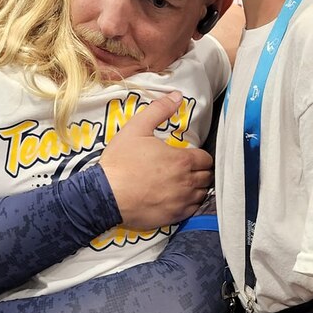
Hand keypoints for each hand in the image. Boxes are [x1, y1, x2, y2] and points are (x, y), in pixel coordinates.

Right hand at [99, 90, 212, 227]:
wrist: (105, 195)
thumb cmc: (120, 162)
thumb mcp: (136, 128)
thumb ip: (159, 110)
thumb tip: (177, 95)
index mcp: (182, 160)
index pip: (206, 159)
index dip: (200, 156)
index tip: (191, 156)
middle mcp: (187, 182)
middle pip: (207, 177)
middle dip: (201, 171)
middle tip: (190, 169)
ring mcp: (181, 202)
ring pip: (202, 195)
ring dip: (198, 188)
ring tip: (186, 183)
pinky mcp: (173, 217)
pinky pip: (192, 210)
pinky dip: (190, 204)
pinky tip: (179, 199)